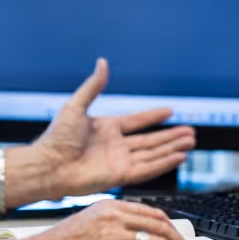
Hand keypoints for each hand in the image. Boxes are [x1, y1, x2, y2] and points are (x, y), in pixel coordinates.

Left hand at [29, 58, 194, 196]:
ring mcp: (118, 161)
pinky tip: (179, 157)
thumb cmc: (55, 138)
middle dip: (170, 136)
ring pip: (153, 154)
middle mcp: (115, 145)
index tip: (169, 111)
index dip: (153, 117)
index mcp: (106, 128)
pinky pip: (147, 169)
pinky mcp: (119, 176)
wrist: (48, 165)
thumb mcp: (76, 106)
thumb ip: (93, 86)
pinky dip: (164, 163)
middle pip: (150, 140)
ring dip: (172, 148)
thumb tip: (102, 63)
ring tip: (190, 142)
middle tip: (190, 132)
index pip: (136, 121)